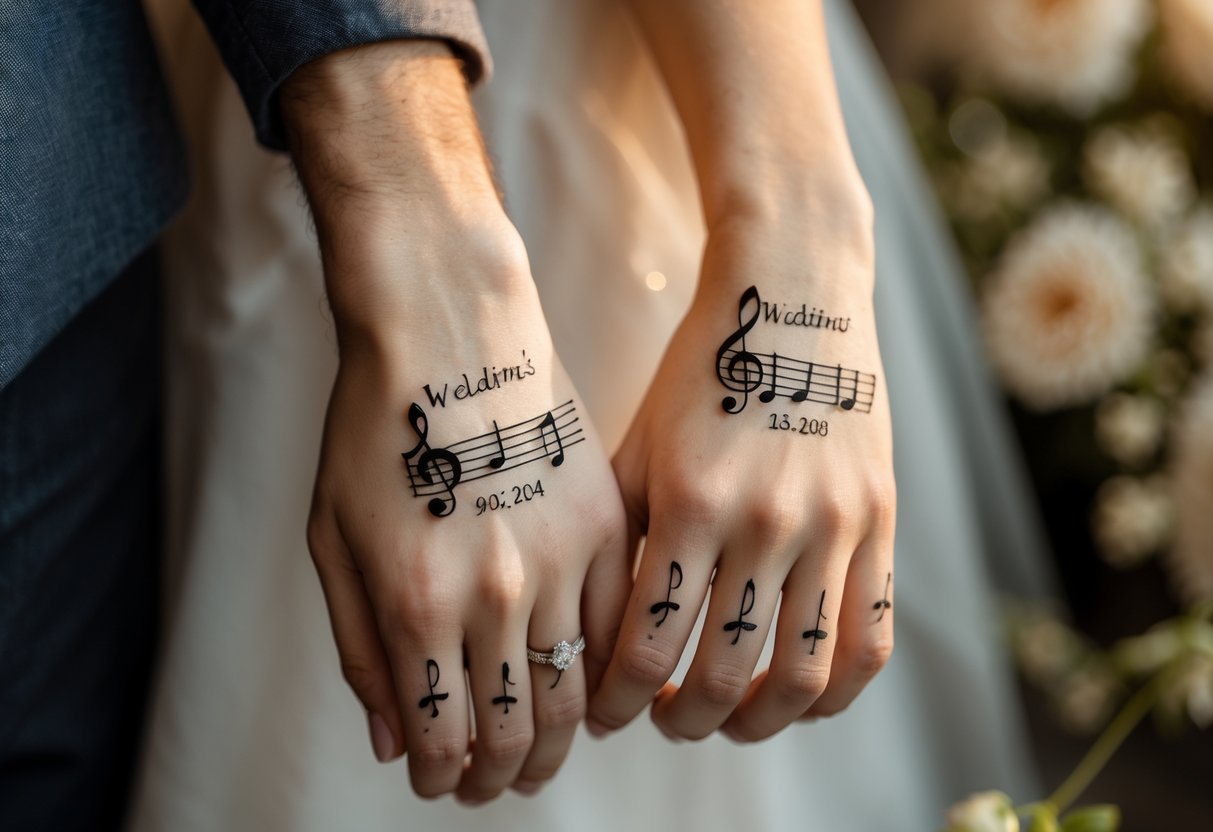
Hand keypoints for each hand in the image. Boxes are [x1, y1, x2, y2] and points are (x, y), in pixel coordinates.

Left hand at [305, 235, 629, 798]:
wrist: (451, 328)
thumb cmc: (376, 431)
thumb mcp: (334, 539)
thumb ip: (362, 648)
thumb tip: (393, 745)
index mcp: (418, 603)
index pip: (443, 736)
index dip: (442, 777)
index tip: (440, 784)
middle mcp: (496, 596)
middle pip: (516, 731)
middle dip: (500, 777)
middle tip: (491, 786)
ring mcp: (561, 561)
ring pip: (575, 694)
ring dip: (555, 742)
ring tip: (539, 754)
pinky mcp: (607, 527)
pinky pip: (620, 627)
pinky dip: (605, 672)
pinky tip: (586, 685)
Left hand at [587, 204, 895, 741]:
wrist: (792, 295)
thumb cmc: (697, 372)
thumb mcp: (639, 447)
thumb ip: (620, 539)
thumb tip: (599, 632)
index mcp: (688, 504)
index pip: (649, 648)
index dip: (619, 700)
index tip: (606, 713)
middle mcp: (764, 524)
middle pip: (725, 678)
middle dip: (683, 719)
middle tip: (665, 720)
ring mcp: (832, 527)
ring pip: (803, 678)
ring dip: (759, 722)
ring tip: (731, 718)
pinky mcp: (879, 523)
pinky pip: (871, 639)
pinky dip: (836, 690)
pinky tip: (800, 695)